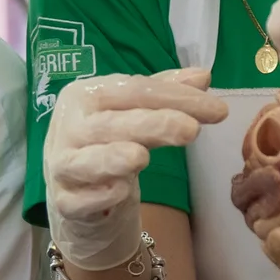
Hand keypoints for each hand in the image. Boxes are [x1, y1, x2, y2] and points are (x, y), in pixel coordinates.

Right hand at [43, 70, 225, 269]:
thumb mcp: (134, 113)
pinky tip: (119, 191)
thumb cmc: (109, 142)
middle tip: (193, 130)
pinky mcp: (64, 202)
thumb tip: (203, 76)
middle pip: (112, 123)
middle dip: (153, 125)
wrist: (74, 189)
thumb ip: (165, 93)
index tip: (217, 110)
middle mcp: (68, 126)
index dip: (176, 97)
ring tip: (141, 157)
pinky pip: (78, 200)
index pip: (134, 90)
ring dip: (112, 159)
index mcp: (86, 95)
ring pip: (85, 161)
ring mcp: (61, 165)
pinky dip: (99, 196)